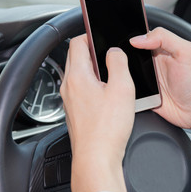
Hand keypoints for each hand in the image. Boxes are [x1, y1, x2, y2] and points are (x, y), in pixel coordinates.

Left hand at [60, 34, 134, 191]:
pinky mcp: (74, 110)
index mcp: (77, 76)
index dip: (90, 34)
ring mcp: (69, 99)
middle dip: (92, 51)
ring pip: (77, 73)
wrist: (96, 157)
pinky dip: (90, 83)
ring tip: (110, 73)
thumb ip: (118, 63)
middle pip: (75, 57)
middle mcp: (68, 86)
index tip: (101, 35)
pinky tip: (105, 92)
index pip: (77, 42)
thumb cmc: (107, 128)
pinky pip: (79, 88)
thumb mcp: (121, 88)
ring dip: (91, 68)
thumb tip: (114, 52)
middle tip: (109, 55)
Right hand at [130, 27, 190, 149]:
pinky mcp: (140, 92)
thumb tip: (138, 38)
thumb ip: (165, 38)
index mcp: (159, 47)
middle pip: (126, 53)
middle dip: (120, 56)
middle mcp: (149, 61)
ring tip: (122, 74)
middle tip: (121, 60)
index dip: (129, 37)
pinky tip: (123, 87)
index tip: (125, 43)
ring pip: (122, 70)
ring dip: (120, 72)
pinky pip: (124, 87)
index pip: (138, 36)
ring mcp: (143, 77)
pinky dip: (122, 87)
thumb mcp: (186, 52)